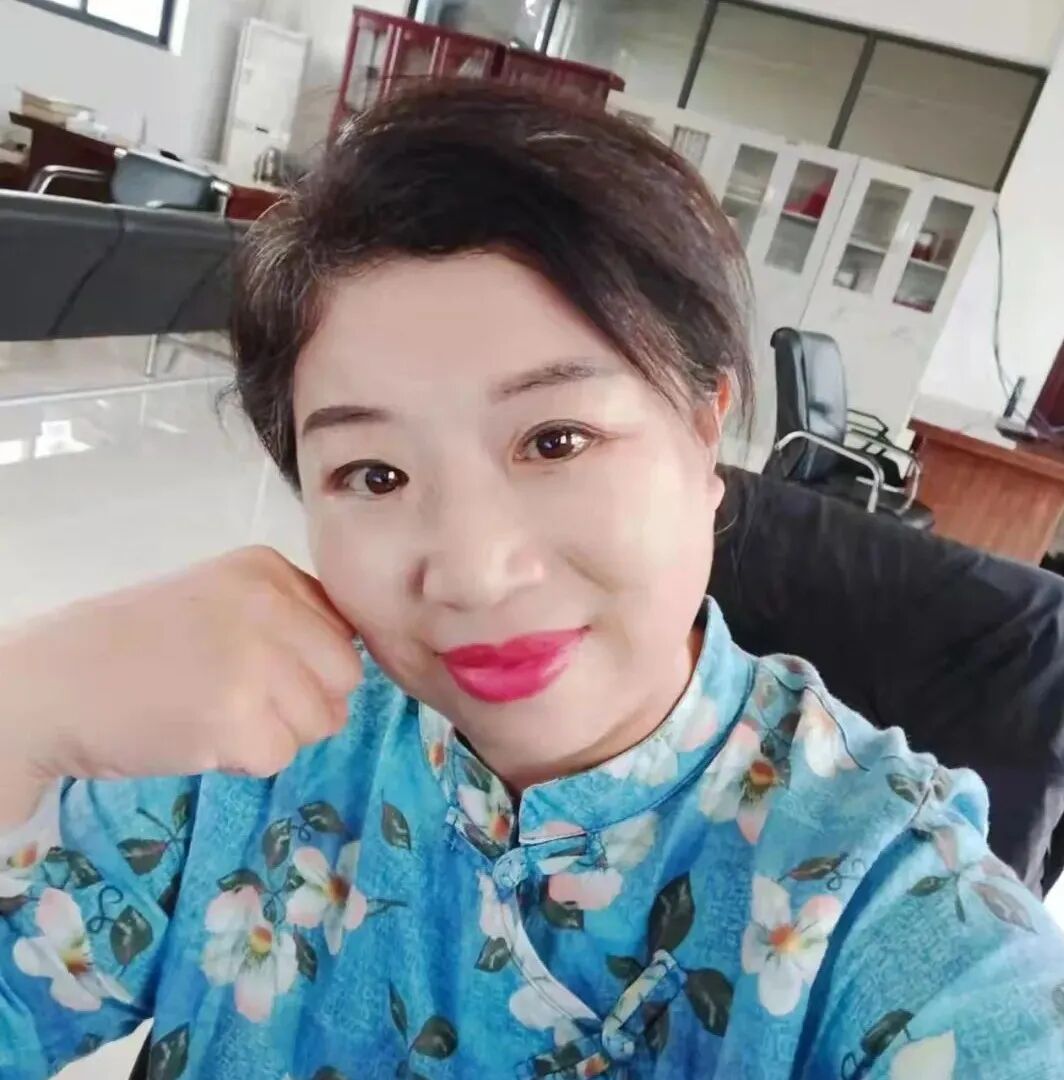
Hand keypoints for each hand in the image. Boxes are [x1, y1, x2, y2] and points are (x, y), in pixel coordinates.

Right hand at [0, 547, 361, 794]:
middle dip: (308, 703)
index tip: (264, 672)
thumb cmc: (136, 646)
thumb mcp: (220, 599)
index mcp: (267, 569)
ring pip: (321, 722)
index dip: (310, 665)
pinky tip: (202, 737)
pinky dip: (246, 761)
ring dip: (277, 734)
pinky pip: (281, 757)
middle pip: (345, 677)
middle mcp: (269, 605)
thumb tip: (346, 663)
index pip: (343, 630)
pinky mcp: (236, 719)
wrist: (52, 684)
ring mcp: (255, 660)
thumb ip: (286, 617)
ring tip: (218, 716)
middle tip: (249, 704)